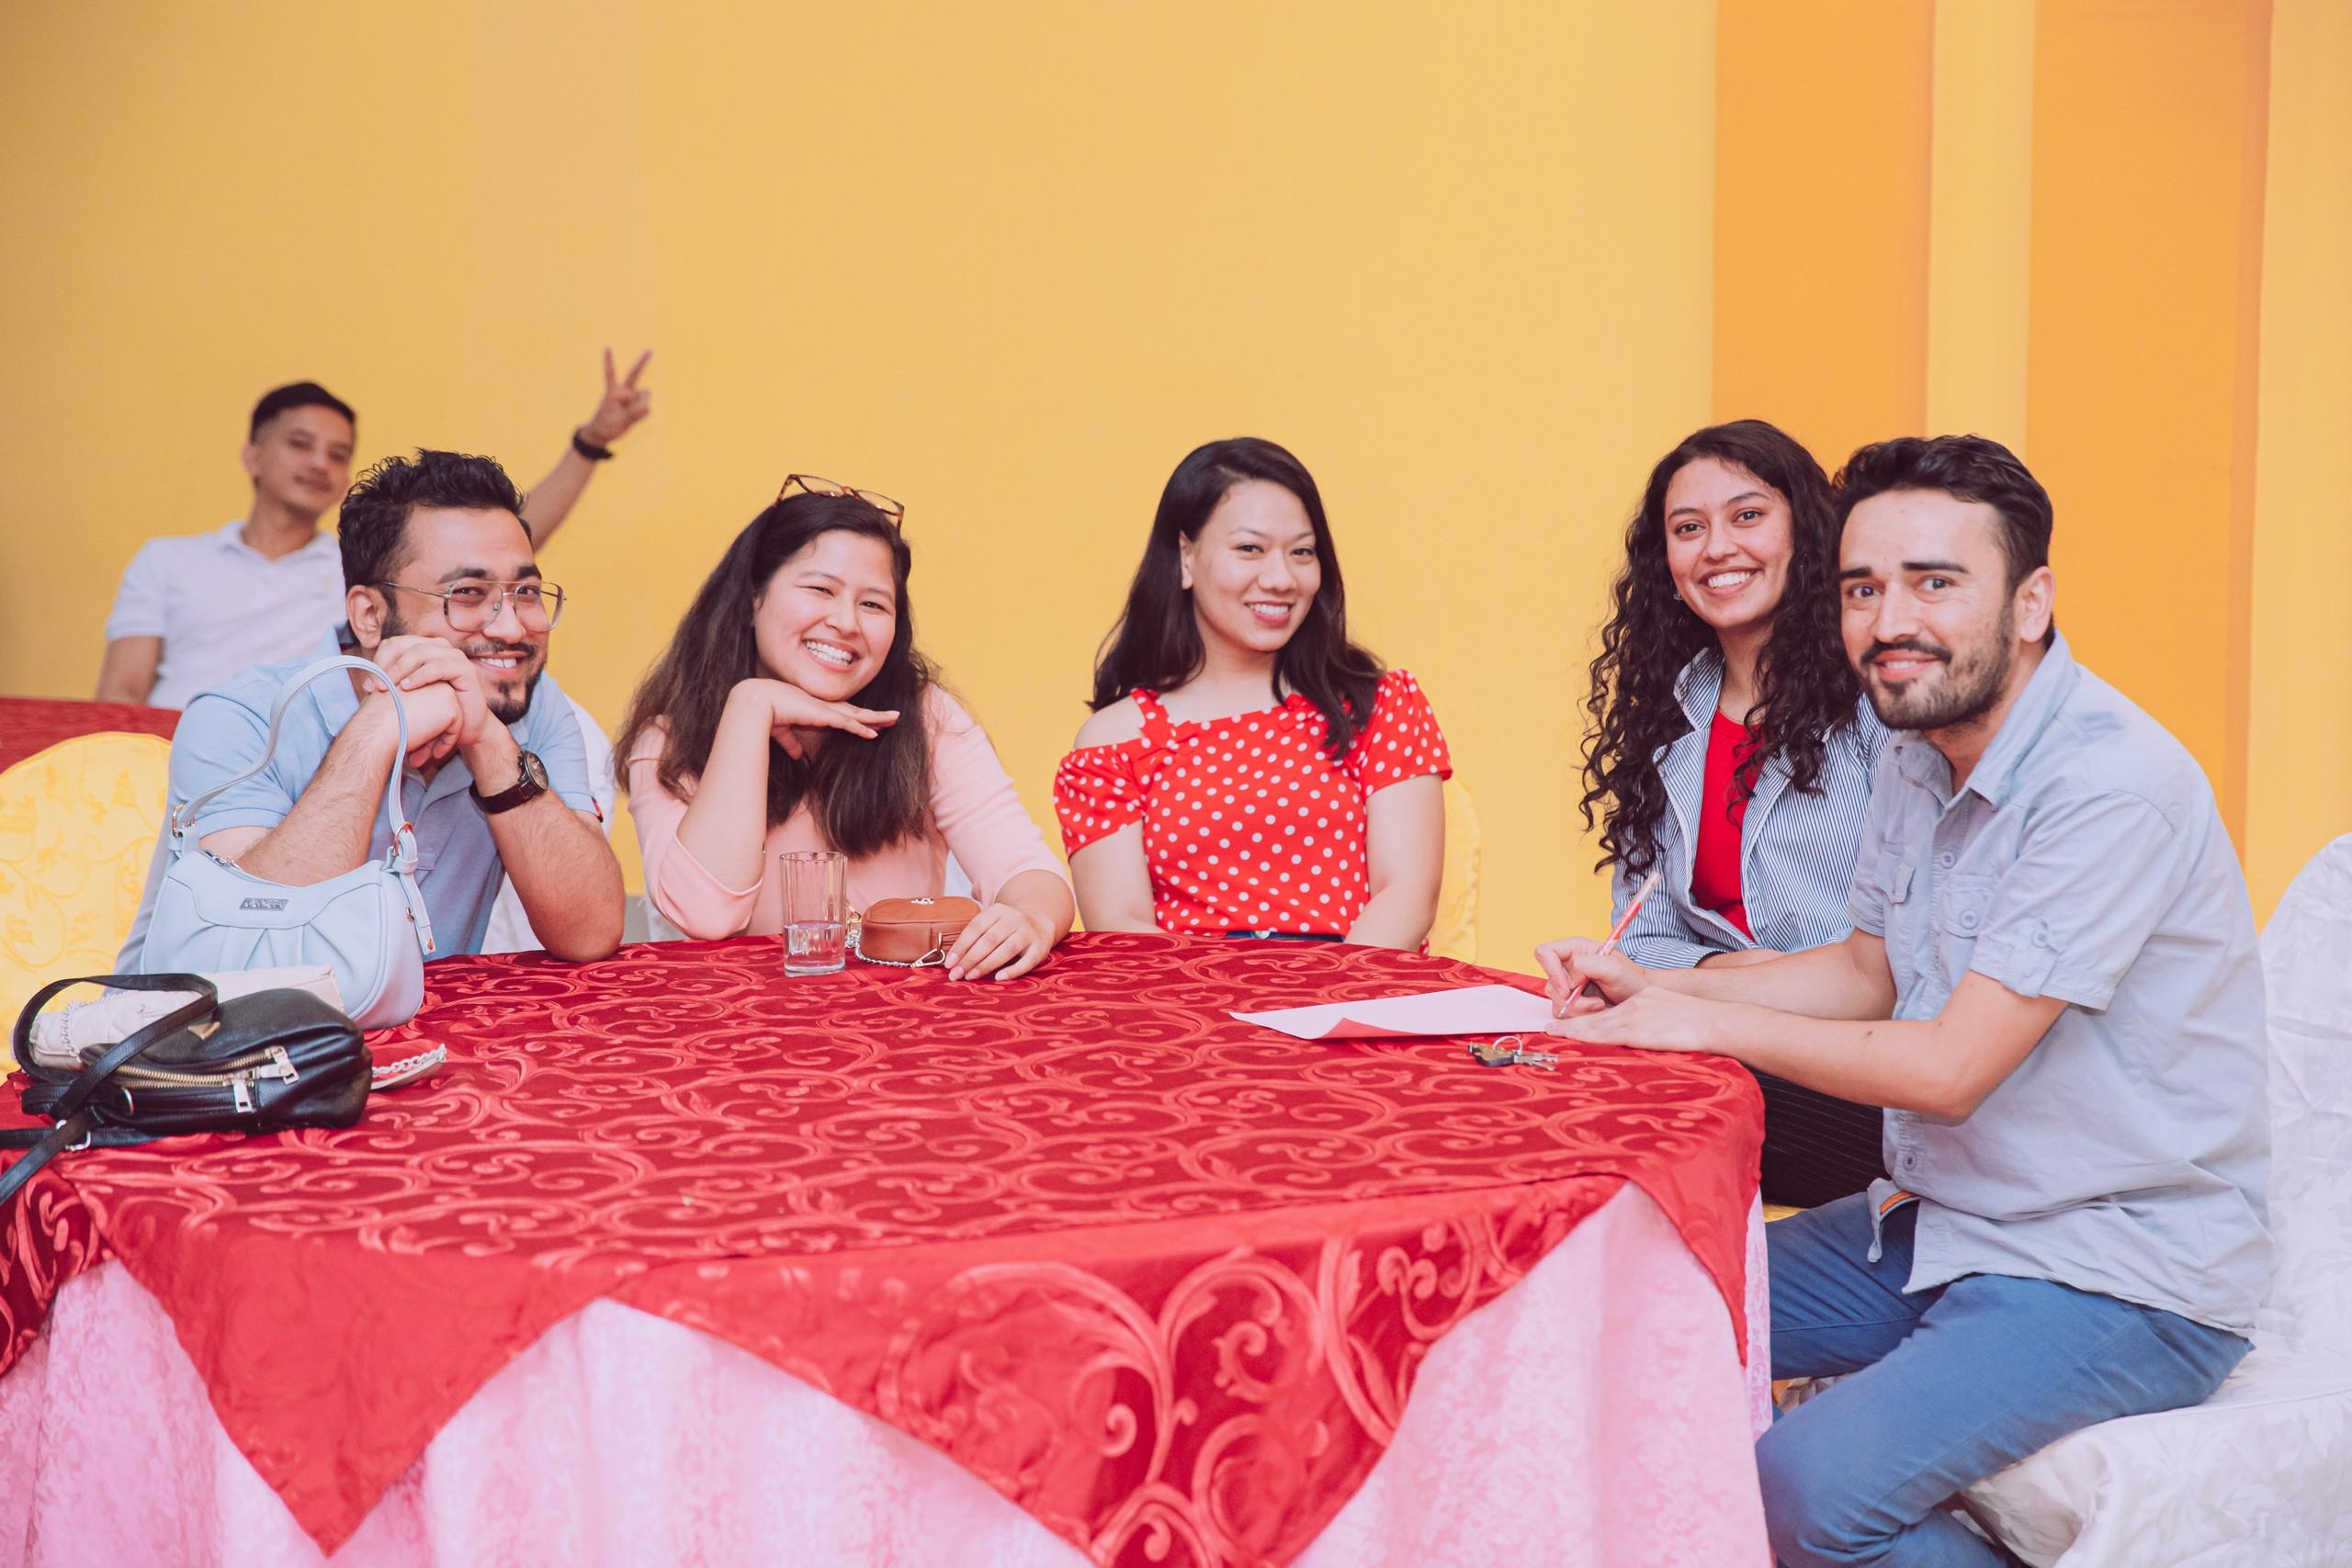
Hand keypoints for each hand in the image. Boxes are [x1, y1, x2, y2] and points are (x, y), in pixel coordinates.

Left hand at [363, 637, 490, 764]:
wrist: (466, 728)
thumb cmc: (437, 712)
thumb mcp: (410, 696)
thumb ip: (392, 686)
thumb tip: (366, 686)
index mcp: (424, 649)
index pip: (393, 644)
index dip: (378, 662)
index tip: (369, 687)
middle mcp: (439, 648)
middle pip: (404, 644)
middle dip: (386, 665)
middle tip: (376, 688)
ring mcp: (454, 656)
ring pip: (420, 651)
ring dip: (400, 669)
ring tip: (389, 688)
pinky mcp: (465, 669)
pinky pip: (438, 666)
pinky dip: (420, 675)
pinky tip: (407, 687)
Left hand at [580, 347, 651, 447]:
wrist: (602, 433)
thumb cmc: (605, 425)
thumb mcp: (617, 421)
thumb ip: (633, 413)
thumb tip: (647, 406)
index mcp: (613, 392)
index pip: (611, 373)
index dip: (608, 361)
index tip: (607, 347)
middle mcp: (623, 391)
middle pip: (634, 374)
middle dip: (642, 362)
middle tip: (650, 349)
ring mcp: (631, 398)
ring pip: (644, 398)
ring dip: (641, 408)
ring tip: (628, 416)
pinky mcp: (636, 406)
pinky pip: (646, 408)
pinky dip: (643, 414)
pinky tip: (634, 419)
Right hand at [730, 678, 897, 760]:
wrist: (757, 702)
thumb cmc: (767, 713)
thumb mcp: (783, 731)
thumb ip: (791, 742)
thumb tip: (796, 755)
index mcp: (815, 708)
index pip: (843, 712)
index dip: (859, 717)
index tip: (873, 721)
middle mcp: (824, 706)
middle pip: (856, 711)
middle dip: (875, 715)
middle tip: (894, 716)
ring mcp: (825, 709)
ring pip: (857, 714)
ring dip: (876, 718)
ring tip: (894, 719)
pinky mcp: (822, 715)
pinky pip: (847, 723)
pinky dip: (861, 728)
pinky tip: (874, 733)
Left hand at [945, 901, 1052, 980]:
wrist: (1040, 923)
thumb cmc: (1007, 928)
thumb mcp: (992, 922)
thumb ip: (975, 935)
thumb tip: (952, 959)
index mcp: (998, 910)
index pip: (976, 928)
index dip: (961, 946)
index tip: (949, 963)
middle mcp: (1014, 919)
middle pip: (989, 940)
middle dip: (970, 959)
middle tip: (956, 974)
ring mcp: (1028, 933)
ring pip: (1006, 950)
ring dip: (986, 965)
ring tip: (971, 976)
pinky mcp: (1040, 948)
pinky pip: (1026, 962)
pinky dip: (1012, 971)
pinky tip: (998, 978)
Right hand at [1534, 937, 1648, 1017]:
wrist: (1639, 998)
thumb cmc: (1631, 979)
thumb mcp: (1614, 968)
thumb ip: (1590, 965)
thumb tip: (1571, 976)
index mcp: (1575, 949)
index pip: (1544, 953)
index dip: (1551, 971)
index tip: (1568, 989)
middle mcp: (1568, 966)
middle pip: (1550, 983)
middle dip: (1571, 999)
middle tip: (1595, 1003)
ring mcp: (1568, 986)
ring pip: (1555, 1002)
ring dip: (1578, 1009)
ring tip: (1600, 1006)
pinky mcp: (1572, 1002)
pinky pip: (1563, 1014)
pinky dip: (1580, 1017)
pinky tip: (1597, 1011)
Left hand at [1545, 985, 1735, 1054]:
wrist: (1715, 1021)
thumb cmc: (1701, 1023)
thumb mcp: (1672, 1013)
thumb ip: (1655, 1022)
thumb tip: (1647, 1035)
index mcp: (1643, 999)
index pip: (1609, 1010)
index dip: (1587, 1017)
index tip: (1570, 1022)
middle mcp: (1634, 1004)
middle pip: (1597, 1016)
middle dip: (1572, 1023)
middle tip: (1550, 1027)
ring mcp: (1634, 1016)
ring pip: (1595, 1024)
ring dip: (1571, 1030)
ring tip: (1551, 1032)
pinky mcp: (1637, 1029)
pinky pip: (1605, 1034)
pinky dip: (1584, 1036)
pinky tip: (1572, 1038)